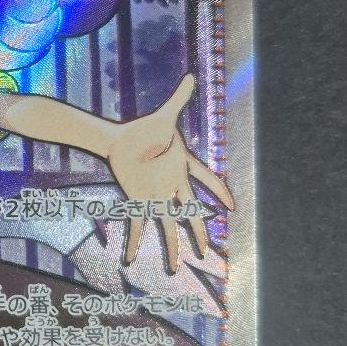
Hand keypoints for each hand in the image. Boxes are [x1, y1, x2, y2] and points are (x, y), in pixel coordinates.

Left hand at [106, 74, 233, 272]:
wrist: (114, 140)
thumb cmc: (140, 128)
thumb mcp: (164, 117)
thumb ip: (178, 99)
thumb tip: (191, 76)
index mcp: (182, 166)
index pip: (206, 180)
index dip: (219, 192)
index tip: (232, 206)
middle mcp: (171, 184)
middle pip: (191, 212)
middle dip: (200, 232)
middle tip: (208, 252)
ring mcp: (155, 195)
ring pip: (168, 225)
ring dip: (173, 247)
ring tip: (176, 269)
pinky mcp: (138, 200)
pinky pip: (137, 225)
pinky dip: (134, 243)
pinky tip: (129, 260)